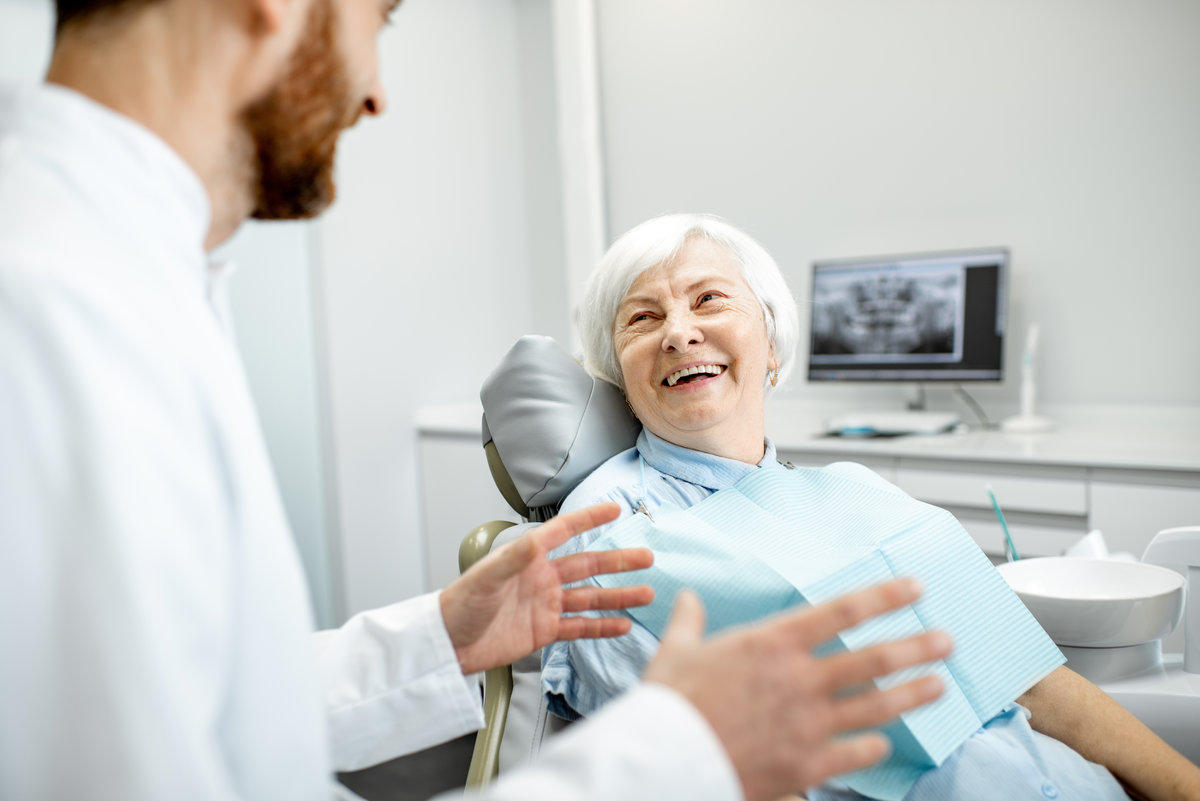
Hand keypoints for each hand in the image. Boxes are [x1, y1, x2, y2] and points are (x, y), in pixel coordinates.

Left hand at [439, 503, 653, 674]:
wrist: (448, 644)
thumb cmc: (459, 605)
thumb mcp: (485, 578)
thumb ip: (513, 558)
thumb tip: (535, 539)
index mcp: (528, 558)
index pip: (564, 532)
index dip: (589, 520)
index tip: (615, 510)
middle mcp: (541, 578)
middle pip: (587, 566)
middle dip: (617, 562)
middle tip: (646, 557)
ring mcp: (545, 605)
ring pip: (589, 598)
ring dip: (617, 596)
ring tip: (646, 594)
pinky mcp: (544, 631)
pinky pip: (579, 627)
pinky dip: (601, 627)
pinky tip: (622, 625)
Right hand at [644, 579, 952, 800]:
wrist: (665, 760)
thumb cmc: (669, 704)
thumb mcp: (675, 651)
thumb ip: (689, 622)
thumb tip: (689, 600)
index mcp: (771, 644)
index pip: (841, 611)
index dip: (884, 596)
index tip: (914, 588)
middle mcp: (799, 680)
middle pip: (873, 659)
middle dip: (916, 646)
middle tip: (946, 640)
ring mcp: (808, 724)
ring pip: (876, 706)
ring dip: (912, 694)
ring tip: (939, 685)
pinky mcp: (806, 765)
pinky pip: (854, 753)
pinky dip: (873, 747)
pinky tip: (884, 743)